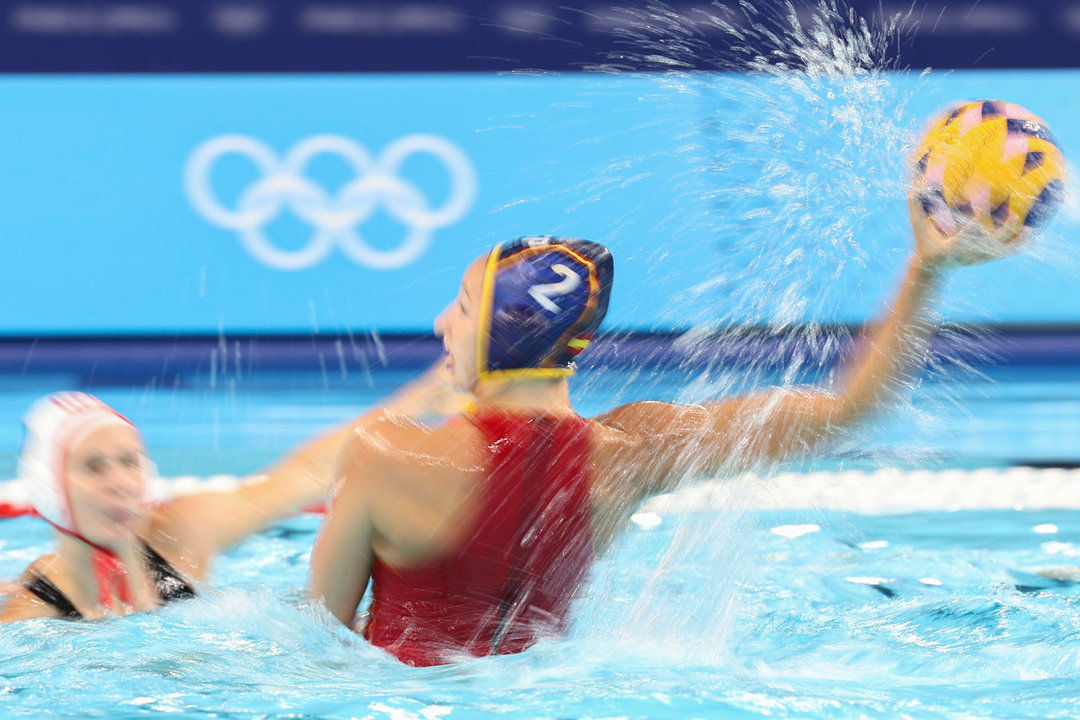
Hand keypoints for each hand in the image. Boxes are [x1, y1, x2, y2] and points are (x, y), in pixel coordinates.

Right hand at [908, 190, 1026, 268]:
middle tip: (1014, 216)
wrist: (932, 266)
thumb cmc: (925, 242)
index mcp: (950, 247)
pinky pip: (1004, 253)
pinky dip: (1017, 246)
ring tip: (1030, 229)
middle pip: (989, 245)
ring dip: (1016, 242)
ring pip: (1000, 252)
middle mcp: (967, 255)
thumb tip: (911, 187)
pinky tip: (1029, 235)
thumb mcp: (918, 227)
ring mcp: (977, 258)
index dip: (974, 222)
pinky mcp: (984, 259)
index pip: (965, 235)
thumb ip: (915, 208)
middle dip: (1003, 232)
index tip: (982, 210)